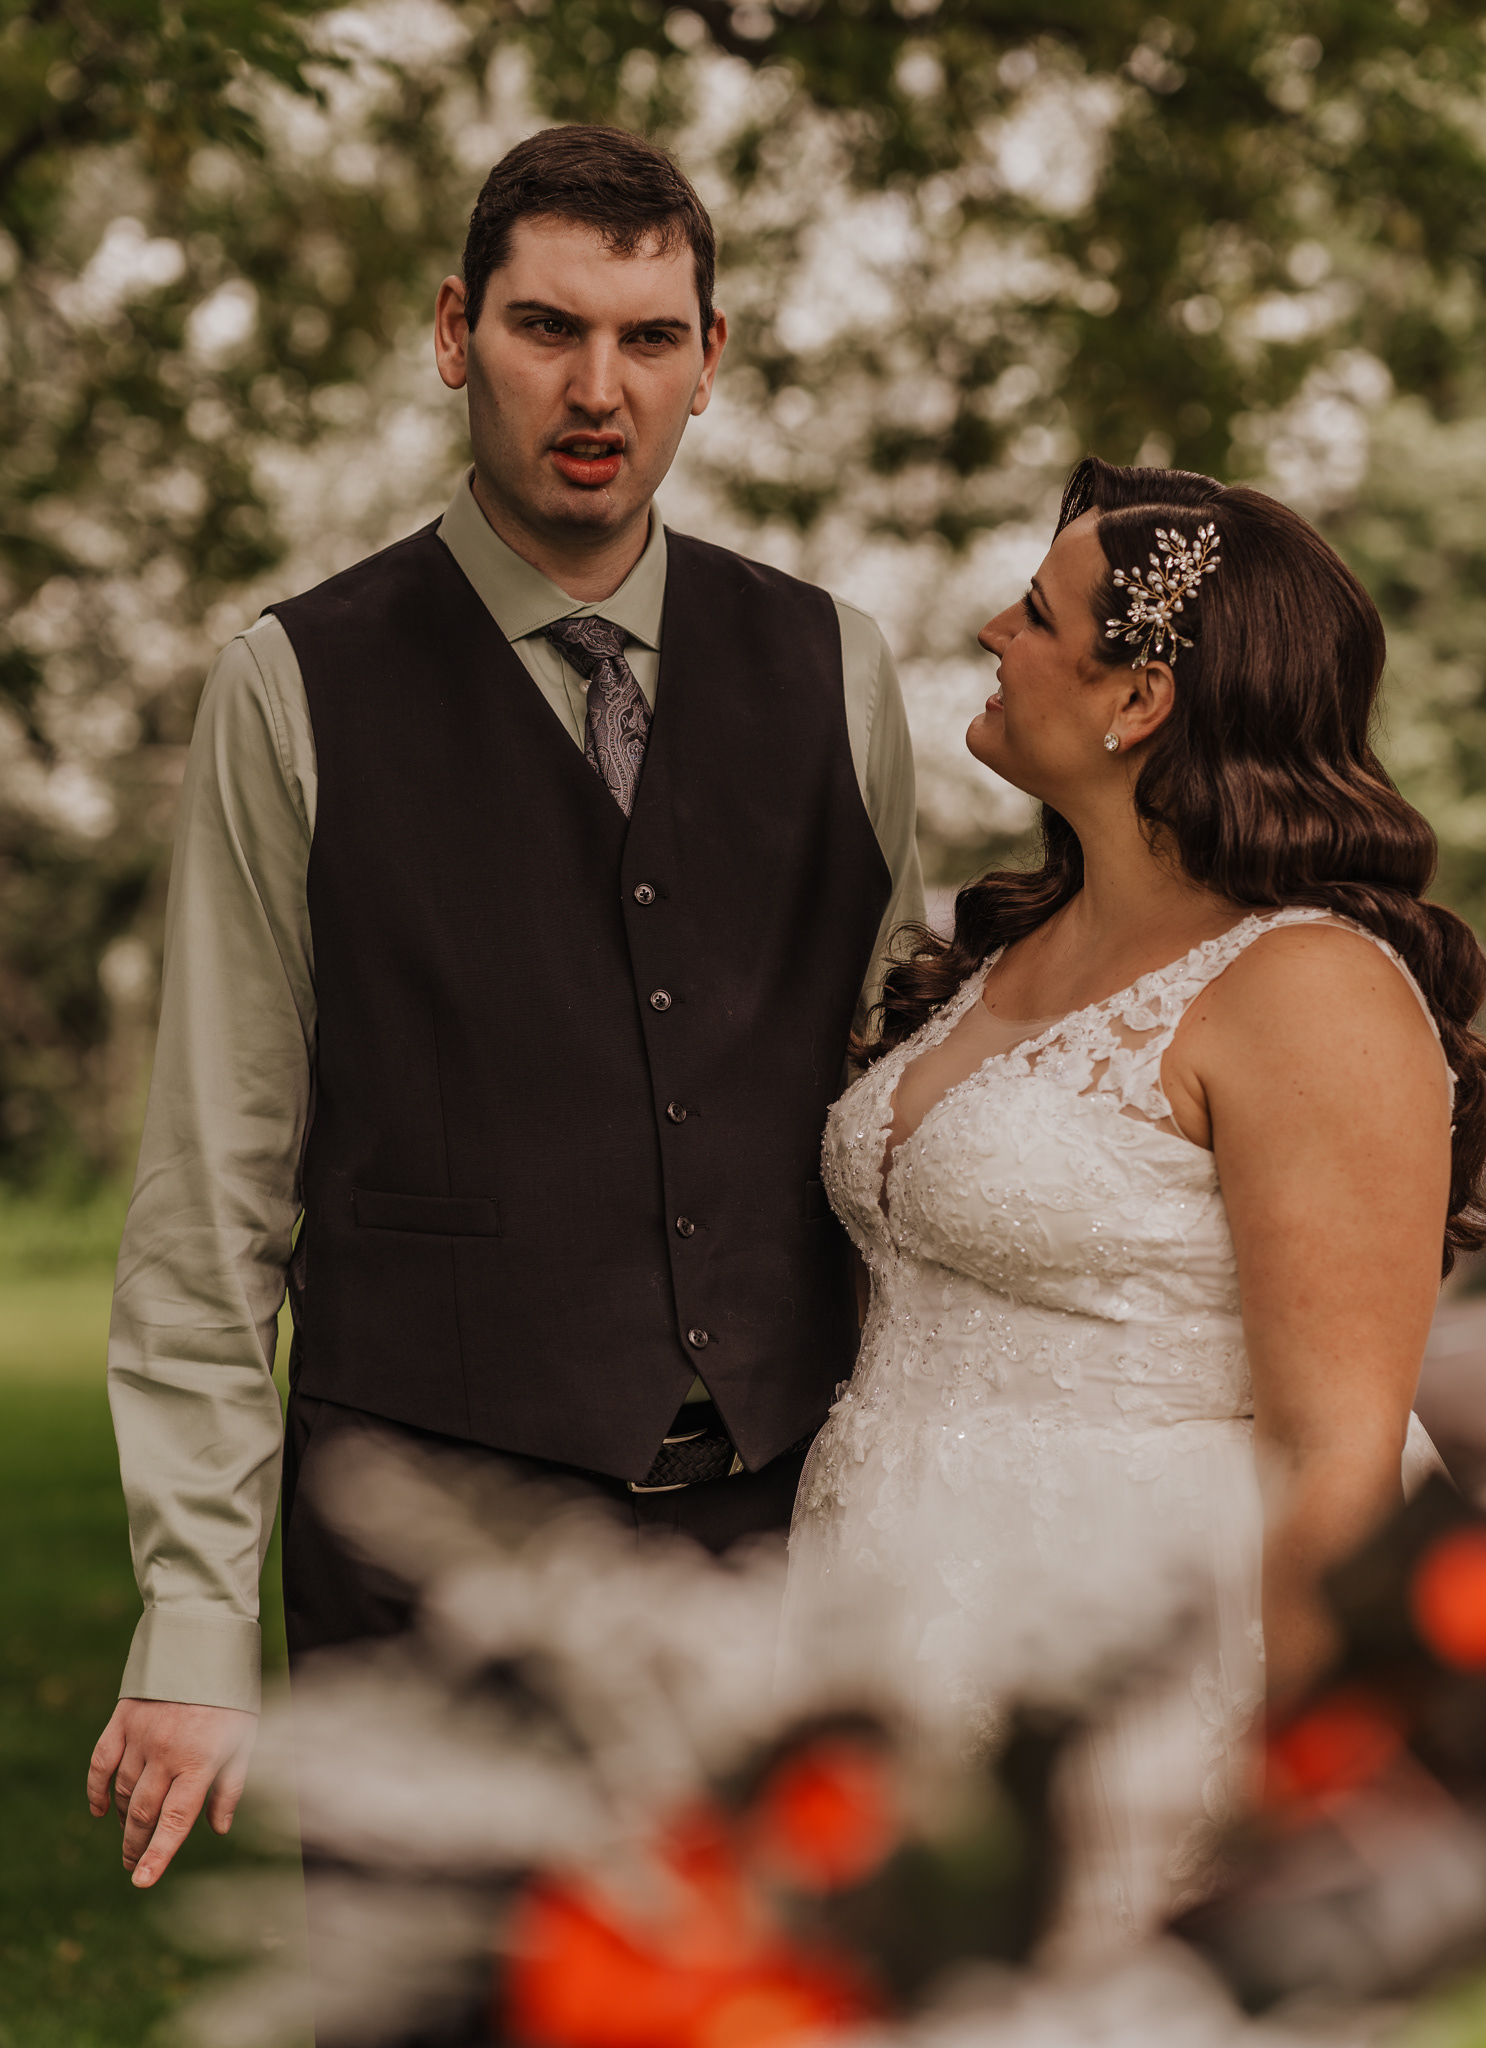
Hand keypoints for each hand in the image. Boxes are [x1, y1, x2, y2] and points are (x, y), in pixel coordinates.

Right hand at [88, 1698, 257, 1887]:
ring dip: (123, 1818)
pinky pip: (102, 1762)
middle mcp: (166, 1753)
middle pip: (142, 1813)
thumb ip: (231, 1785)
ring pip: (123, 1790)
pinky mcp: (123, 1720)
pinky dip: (97, 1788)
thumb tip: (219, 1828)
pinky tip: (98, 1809)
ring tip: (130, 1834)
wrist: (205, 1641)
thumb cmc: (232, 1695)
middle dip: (136, 1845)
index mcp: (200, 1762)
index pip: (175, 1821)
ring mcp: (141, 1737)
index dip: (158, 1855)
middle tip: (134, 1865)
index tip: (142, 1882)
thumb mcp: (246, 1738)